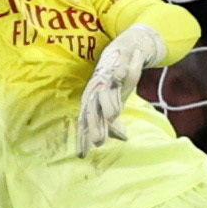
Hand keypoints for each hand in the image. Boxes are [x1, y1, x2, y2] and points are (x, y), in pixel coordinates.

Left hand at [77, 25, 165, 156]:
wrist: (124, 52)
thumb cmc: (116, 83)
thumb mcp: (116, 104)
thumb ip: (115, 121)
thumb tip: (122, 138)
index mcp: (92, 102)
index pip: (85, 122)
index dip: (83, 138)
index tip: (82, 155)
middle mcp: (95, 92)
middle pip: (92, 111)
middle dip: (95, 126)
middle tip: (98, 142)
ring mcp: (105, 79)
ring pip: (104, 94)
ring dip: (109, 104)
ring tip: (113, 116)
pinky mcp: (116, 66)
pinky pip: (117, 71)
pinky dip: (119, 74)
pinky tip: (120, 78)